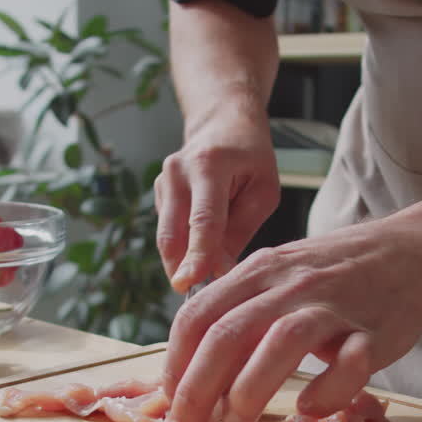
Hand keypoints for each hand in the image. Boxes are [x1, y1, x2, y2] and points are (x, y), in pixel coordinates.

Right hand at [154, 105, 279, 293]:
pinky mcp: (158, 194)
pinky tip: (203, 246)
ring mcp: (162, 182)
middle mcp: (177, 172)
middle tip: (196, 297)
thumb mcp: (263, 191)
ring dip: (183, 261)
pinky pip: (169, 232)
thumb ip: (241, 230)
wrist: (222, 124)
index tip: (190, 284)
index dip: (197, 255)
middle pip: (171, 234)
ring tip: (207, 272)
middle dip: (180, 269)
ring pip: (166, 238)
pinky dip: (184, 248)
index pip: (201, 220)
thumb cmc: (250, 158)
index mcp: (208, 166)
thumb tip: (217, 270)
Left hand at [163, 216, 421, 421]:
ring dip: (249, 390)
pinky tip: (309, 408)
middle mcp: (290, 284)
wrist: (414, 252)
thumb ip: (239, 311)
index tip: (169, 405)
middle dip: (197, 391)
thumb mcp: (278, 276)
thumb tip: (191, 371)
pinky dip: (326, 392)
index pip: (197, 316)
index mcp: (258, 271)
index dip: (174, 366)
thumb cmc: (335, 276)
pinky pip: (349, 365)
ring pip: (280, 342)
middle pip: (226, 334)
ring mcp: (334, 306)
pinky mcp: (376, 332)